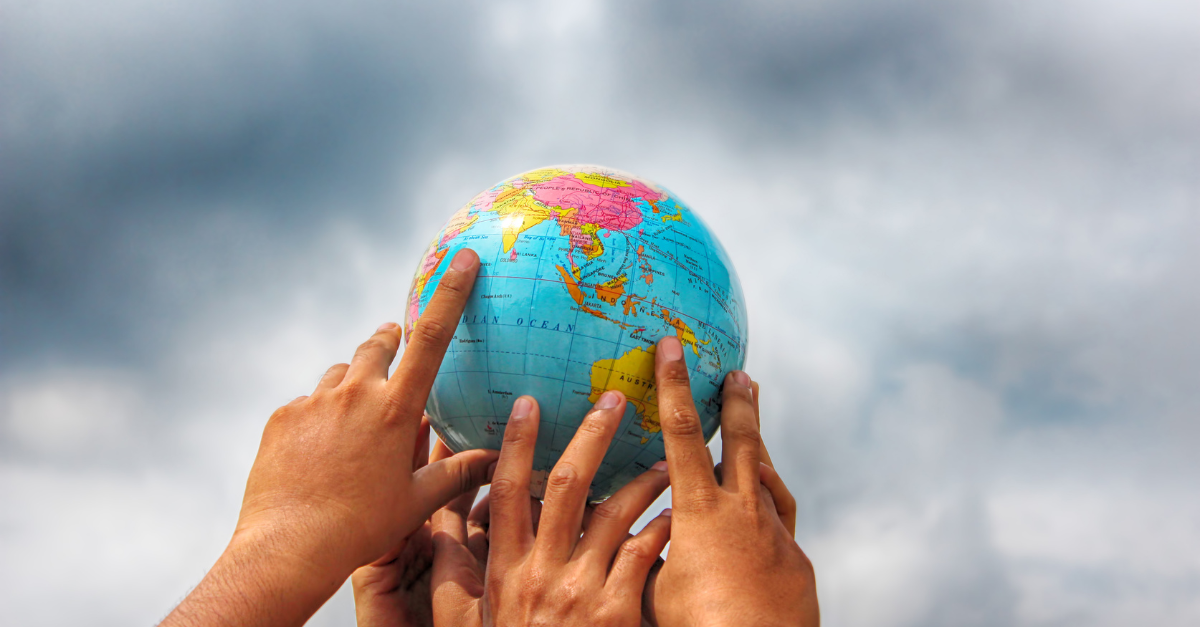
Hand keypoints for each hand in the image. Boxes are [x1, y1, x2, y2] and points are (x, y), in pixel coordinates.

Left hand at [160, 248, 498, 626]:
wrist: (288, 546)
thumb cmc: (362, 527)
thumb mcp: (417, 500)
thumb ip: (458, 471)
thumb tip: (500, 459)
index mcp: (394, 409)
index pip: (431, 337)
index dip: (449, 293)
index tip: (460, 259)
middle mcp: (354, 393)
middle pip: (378, 343)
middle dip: (390, 339)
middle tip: (396, 347)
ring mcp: (314, 401)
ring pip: (341, 373)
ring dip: (354, 383)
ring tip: (357, 422)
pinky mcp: (283, 415)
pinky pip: (309, 403)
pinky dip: (321, 415)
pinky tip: (322, 451)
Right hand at [431, 392, 672, 626]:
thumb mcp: (466, 624)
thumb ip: (455, 574)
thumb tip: (440, 523)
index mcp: (505, 570)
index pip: (508, 491)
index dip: (516, 444)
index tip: (528, 403)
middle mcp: (543, 574)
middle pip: (569, 486)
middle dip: (592, 436)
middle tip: (616, 400)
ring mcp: (583, 592)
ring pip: (616, 515)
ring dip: (642, 480)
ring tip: (665, 458)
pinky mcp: (619, 614)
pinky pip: (645, 557)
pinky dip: (661, 529)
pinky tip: (676, 513)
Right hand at [647, 336, 817, 626]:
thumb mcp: (656, 591)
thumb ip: (651, 556)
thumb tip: (641, 538)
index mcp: (701, 512)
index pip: (682, 433)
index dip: (673, 385)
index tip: (672, 347)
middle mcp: (744, 512)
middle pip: (744, 441)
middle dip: (739, 403)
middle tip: (740, 373)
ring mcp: (776, 534)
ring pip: (768, 478)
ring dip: (758, 452)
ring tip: (753, 435)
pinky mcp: (797, 560)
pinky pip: (780, 520)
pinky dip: (768, 506)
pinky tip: (762, 509)